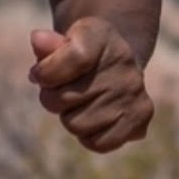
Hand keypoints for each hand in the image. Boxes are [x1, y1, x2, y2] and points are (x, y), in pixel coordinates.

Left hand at [28, 17, 153, 152]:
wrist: (113, 64)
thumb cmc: (76, 55)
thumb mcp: (60, 43)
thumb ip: (46, 45)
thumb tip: (38, 40)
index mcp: (100, 35)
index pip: (75, 57)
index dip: (47, 72)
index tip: (38, 74)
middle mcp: (123, 61)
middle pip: (65, 98)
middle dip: (53, 98)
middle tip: (63, 88)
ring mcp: (134, 90)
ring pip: (76, 125)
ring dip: (70, 117)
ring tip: (81, 102)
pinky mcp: (141, 116)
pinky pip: (97, 143)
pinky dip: (88, 136)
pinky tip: (94, 117)